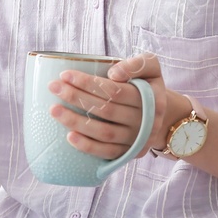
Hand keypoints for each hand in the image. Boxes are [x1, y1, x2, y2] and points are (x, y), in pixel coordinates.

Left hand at [46, 53, 186, 159]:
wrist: (163, 115)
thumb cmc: (147, 86)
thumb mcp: (151, 68)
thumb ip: (137, 64)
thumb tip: (113, 73)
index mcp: (152, 98)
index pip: (115, 90)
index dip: (88, 82)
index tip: (65, 74)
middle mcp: (147, 121)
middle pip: (106, 110)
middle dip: (76, 98)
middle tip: (54, 87)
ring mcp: (137, 140)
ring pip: (104, 133)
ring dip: (76, 122)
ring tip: (53, 110)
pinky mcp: (129, 154)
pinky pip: (107, 153)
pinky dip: (88, 146)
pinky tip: (69, 137)